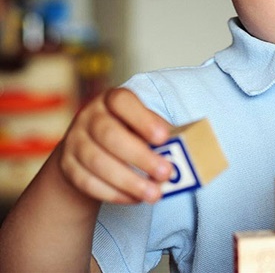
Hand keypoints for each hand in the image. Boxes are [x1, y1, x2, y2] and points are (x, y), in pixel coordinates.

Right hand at [58, 88, 172, 203]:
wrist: (88, 150)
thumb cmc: (129, 133)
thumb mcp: (142, 125)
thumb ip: (158, 134)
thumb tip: (182, 151)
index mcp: (112, 100)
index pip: (122, 101)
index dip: (143, 119)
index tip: (164, 138)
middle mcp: (89, 117)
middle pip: (109, 135)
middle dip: (140, 157)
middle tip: (165, 173)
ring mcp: (74, 141)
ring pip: (97, 162)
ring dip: (129, 181)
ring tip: (154, 194)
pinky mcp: (67, 166)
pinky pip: (88, 182)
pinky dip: (114, 193)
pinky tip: (135, 199)